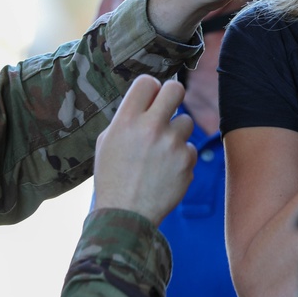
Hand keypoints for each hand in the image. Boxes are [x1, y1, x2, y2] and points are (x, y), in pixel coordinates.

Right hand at [93, 76, 196, 225]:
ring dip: (176, 133)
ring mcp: (171, 144)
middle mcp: (150, 127)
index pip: (147, 82)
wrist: (126, 215)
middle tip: (168, 108)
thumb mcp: (107, 142)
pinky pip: (190, 148)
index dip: (151, 89)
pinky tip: (166, 171)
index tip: (151, 98)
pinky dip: (181, 158)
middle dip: (173, 95)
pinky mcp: (186, 161)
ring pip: (186, 122)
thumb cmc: (112, 177)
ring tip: (161, 153)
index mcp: (126, 120)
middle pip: (176, 88)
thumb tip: (148, 102)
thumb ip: (127, 118)